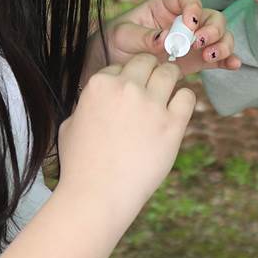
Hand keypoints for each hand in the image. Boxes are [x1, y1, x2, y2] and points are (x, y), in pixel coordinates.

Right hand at [56, 53, 195, 226]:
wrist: (98, 195)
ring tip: (169, 90)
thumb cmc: (81, 164)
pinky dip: (184, 99)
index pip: (119, 66)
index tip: (128, 92)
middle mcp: (126, 88)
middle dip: (150, 70)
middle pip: (147, 62)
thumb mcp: (70, 124)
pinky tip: (178, 109)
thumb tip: (99, 98)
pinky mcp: (172, 124)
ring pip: (170, 72)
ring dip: (170, 79)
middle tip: (153, 84)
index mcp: (99, 84)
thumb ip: (87, 104)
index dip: (124, 78)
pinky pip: (188, 96)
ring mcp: (151, 105)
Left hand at [98, 0, 239, 74]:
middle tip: (200, 43)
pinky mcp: (197, 59)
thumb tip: (165, 40)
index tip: (189, 24)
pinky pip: (218, 57)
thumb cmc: (115, 41)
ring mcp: (192, 40)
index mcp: (166, 6)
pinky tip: (233, 65)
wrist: (112, 63)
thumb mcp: (123, 35)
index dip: (194, 8)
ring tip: (210, 57)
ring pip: (220, 36)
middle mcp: (183, 20)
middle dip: (213, 28)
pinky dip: (228, 60)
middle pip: (211, 16)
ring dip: (222, 44)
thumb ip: (144, 36)